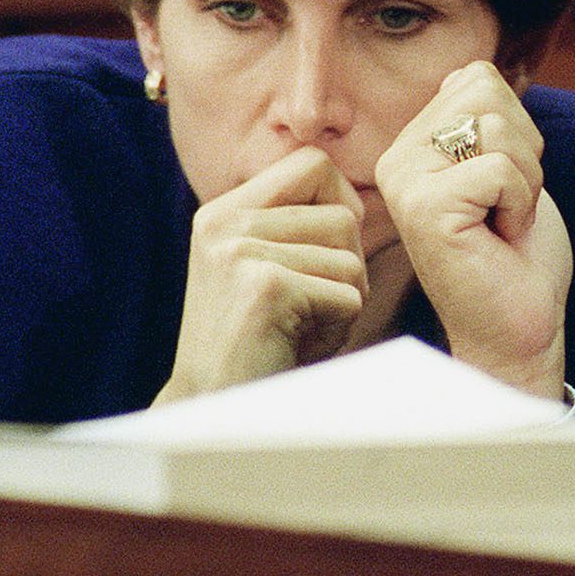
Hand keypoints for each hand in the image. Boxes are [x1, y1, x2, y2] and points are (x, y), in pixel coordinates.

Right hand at [154, 147, 367, 404]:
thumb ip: (301, 228)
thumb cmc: (261, 345)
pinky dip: (338, 328)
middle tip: (315, 306)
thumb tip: (362, 199)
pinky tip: (297, 346)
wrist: (212, 412)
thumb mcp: (271, 270)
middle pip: (342, 213)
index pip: (312, 163)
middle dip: (349, 264)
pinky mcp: (264, 287)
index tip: (332, 250)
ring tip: (302, 328)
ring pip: (349, 258)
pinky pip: (347, 295)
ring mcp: (240, 253)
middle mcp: (226, 223)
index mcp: (225, 212)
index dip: (342, 202)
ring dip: (344, 300)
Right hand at [376, 61, 570, 400]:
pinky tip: (499, 237)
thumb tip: (470, 71)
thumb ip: (485, 117)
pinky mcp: (424, 208)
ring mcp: (405, 182)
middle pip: (486, 92)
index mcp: (411, 143)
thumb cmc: (516, 252)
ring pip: (496, 126)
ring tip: (501, 220)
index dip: (517, 129)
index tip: (503, 186)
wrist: (517, 327)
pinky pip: (500, 167)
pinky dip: (520, 203)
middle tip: (505, 205)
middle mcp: (397, 158)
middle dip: (523, 149)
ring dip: (524, 178)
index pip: (477, 78)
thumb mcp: (505, 166)